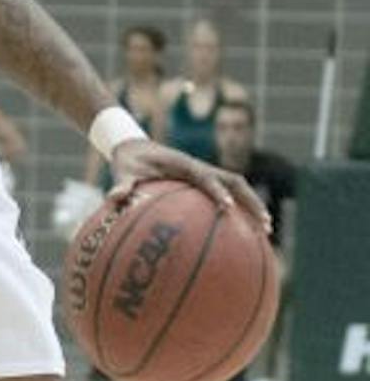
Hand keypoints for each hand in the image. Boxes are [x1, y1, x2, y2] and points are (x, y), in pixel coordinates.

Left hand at [108, 138, 269, 231]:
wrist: (135, 147)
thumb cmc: (128, 161)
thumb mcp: (121, 170)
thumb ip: (121, 183)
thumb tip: (114, 198)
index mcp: (184, 164)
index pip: (205, 178)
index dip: (216, 192)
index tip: (225, 208)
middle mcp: (200, 168)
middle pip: (235, 182)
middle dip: (250, 201)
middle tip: (264, 223)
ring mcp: (206, 174)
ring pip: (237, 188)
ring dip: (252, 205)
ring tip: (265, 230)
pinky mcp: (205, 182)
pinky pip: (228, 195)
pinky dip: (240, 210)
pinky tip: (245, 234)